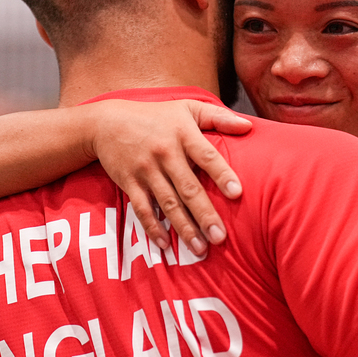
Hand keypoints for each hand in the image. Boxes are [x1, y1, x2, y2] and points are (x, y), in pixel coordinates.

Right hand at [89, 99, 251, 253]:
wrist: (108, 122)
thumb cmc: (155, 116)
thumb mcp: (187, 108)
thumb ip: (219, 117)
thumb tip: (249, 125)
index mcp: (183, 134)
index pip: (206, 156)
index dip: (221, 174)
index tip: (237, 193)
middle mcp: (165, 153)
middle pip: (188, 188)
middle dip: (204, 214)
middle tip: (220, 238)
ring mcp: (146, 170)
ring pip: (168, 203)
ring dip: (184, 228)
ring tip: (200, 249)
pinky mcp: (129, 183)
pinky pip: (142, 209)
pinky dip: (152, 227)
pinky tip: (165, 245)